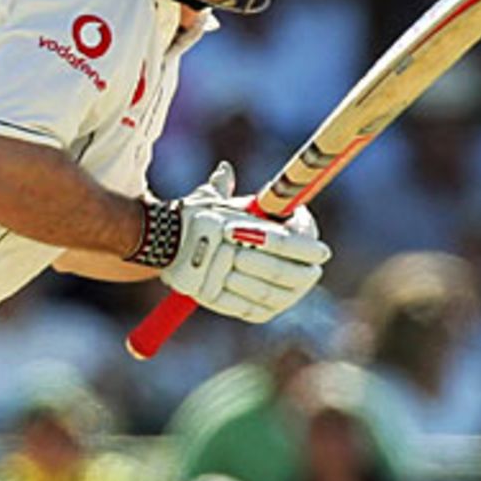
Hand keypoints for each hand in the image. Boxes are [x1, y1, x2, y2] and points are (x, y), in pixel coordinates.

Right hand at [162, 162, 330, 323]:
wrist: (157, 240)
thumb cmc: (192, 216)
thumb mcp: (210, 198)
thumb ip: (226, 187)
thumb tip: (225, 171)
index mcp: (233, 226)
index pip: (280, 241)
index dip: (305, 249)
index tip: (322, 252)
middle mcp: (226, 252)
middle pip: (278, 271)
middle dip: (303, 274)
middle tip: (314, 272)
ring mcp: (218, 279)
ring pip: (266, 293)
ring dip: (290, 292)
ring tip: (302, 286)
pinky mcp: (212, 299)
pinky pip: (248, 309)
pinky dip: (268, 306)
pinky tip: (280, 301)